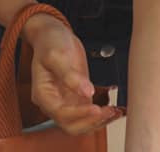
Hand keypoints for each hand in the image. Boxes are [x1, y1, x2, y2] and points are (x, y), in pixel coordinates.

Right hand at [25, 16, 115, 135]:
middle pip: (71, 126)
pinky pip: (90, 113)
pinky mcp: (77, 98)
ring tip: (116, 112)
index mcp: (43, 95)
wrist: (53, 34)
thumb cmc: (49, 42)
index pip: (61, 114)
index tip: (96, 108)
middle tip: (108, 112)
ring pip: (82, 123)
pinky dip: (102, 114)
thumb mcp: (56, 54)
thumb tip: (87, 93)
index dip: (79, 114)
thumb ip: (70, 75)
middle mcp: (53, 102)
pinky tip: (116, 110)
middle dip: (90, 122)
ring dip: (99, 121)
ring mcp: (66, 101)